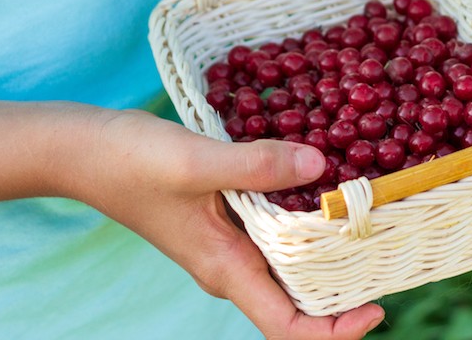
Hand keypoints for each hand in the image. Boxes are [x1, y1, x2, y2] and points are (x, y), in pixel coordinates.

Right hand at [76, 110, 384, 339]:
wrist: (81, 149)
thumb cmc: (129, 162)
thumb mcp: (196, 161)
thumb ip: (256, 165)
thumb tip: (319, 166)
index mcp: (225, 269)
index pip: (288, 327)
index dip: (336, 329)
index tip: (377, 306)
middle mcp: (231, 265)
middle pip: (299, 298)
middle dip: (346, 283)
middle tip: (390, 246)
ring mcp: (227, 242)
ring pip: (290, 260)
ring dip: (329, 245)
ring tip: (371, 212)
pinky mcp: (225, 215)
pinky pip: (276, 225)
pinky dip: (303, 210)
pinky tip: (326, 175)